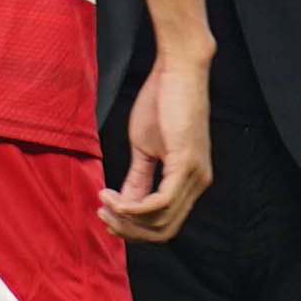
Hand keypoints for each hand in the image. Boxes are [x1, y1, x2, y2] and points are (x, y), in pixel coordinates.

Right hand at [101, 49, 213, 242]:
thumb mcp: (145, 147)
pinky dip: (132, 207)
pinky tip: (112, 196)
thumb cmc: (163, 101)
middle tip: (103, 215)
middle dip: (129, 231)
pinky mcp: (186, 164)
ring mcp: (195, 176)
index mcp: (190, 181)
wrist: (178, 69)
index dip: (134, 229)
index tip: (107, 214)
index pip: (165, 224)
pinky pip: (159, 203)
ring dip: (126, 219)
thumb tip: (124, 203)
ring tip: (103, 201)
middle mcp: (198, 183)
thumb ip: (138, 178)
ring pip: (160, 221)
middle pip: (163, 231)